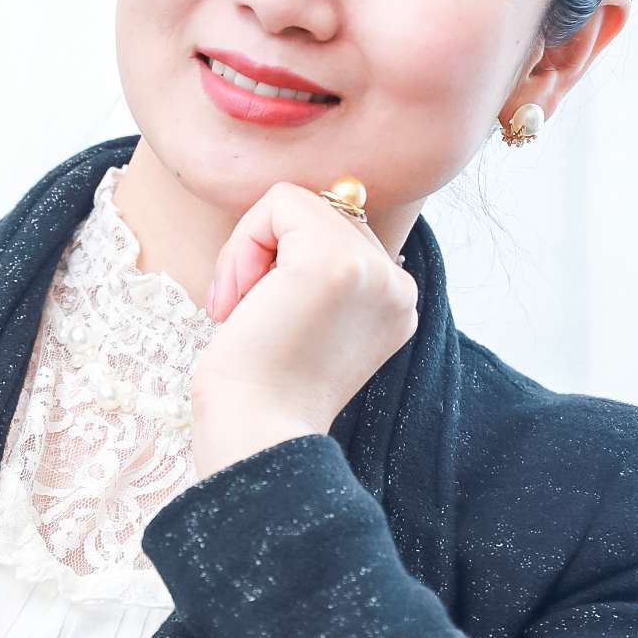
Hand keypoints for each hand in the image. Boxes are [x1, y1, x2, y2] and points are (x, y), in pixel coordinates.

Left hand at [192, 184, 418, 479]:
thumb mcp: (305, 321)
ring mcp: (374, 271)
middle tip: (242, 314)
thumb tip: (292, 210)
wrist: (255, 436)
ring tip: (240, 308)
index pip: (337, 235)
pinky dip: (244, 243)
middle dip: (266, 254)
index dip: (284, 265)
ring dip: (250, 250)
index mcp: (396, 303)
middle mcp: (399, 285)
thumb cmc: (262, 390)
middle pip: (320, 214)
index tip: (260, 321)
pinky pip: (280, 202)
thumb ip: (318, 271)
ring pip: (298, 204)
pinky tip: (239, 300)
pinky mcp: (335, 261)